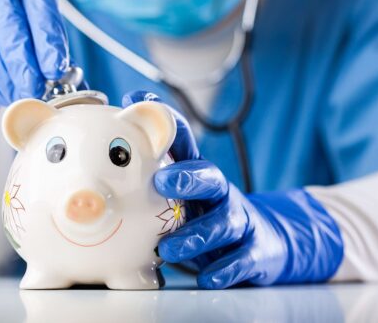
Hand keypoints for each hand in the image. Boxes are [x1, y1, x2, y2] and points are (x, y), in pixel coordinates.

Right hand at [0, 0, 71, 107]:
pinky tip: (1, 91)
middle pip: (3, 16)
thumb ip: (56, 48)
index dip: (46, 36)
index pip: (37, 0)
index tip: (55, 68)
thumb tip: (69, 83)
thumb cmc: (27, 23)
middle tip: (34, 88)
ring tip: (20, 95)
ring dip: (1, 73)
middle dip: (20, 59)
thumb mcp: (48, 24)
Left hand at [122, 91, 343, 288]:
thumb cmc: (208, 214)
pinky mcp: (254, 251)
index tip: (137, 101)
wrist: (265, 242)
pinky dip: (224, 268)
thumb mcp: (184, 192)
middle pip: (208, 176)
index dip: (163, 119)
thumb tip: (112, 152)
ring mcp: (239, 221)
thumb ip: (155, 175)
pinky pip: (241, 260)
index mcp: (198, 173)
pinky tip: (208, 276)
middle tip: (161, 182)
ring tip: (168, 249)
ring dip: (196, 235)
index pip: (183, 140)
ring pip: (222, 222)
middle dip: (186, 176)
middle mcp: (219, 192)